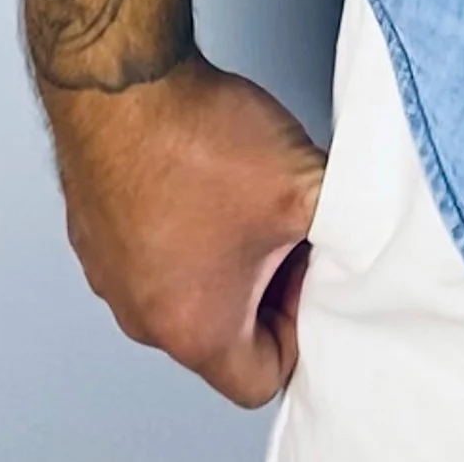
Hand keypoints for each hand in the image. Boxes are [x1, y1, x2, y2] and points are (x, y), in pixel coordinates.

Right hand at [45, 54, 326, 405]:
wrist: (124, 83)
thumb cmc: (196, 140)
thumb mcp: (303, 186)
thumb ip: (347, 222)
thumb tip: (368, 230)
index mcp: (194, 328)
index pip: (258, 380)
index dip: (297, 333)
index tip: (305, 278)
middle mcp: (143, 316)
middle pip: (222, 335)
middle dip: (264, 288)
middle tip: (284, 230)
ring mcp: (112, 275)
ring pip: (184, 288)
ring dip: (222, 254)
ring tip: (244, 194)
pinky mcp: (96, 234)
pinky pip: (150, 250)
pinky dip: (182, 224)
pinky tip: (204, 173)